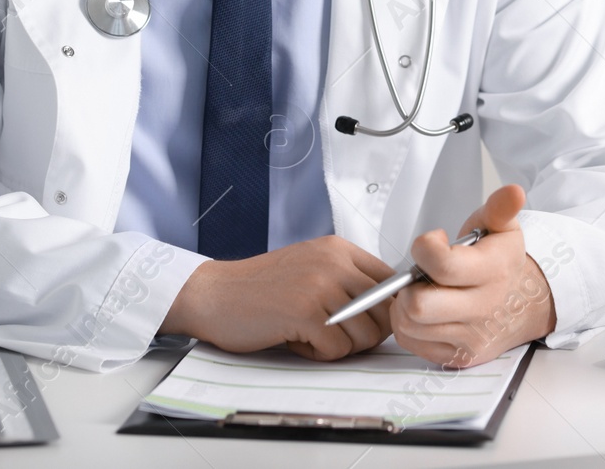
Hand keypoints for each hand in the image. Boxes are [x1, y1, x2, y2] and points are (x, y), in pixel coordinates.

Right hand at [161, 235, 395, 360]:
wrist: (213, 294)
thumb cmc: (260, 288)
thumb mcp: (311, 267)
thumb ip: (348, 280)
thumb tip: (389, 311)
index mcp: (339, 249)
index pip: (392, 283)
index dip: (383, 312)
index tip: (363, 322)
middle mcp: (334, 262)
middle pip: (385, 312)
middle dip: (365, 334)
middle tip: (334, 335)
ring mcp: (320, 285)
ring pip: (366, 335)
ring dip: (341, 347)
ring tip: (310, 334)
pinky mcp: (305, 312)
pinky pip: (338, 349)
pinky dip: (319, 354)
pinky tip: (296, 340)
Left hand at [391, 184, 556, 367]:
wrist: (526, 303)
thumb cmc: (502, 262)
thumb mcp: (503, 228)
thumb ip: (501, 207)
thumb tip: (514, 192)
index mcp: (494, 271)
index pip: (440, 265)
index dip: (425, 247)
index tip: (434, 241)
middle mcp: (483, 309)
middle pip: (419, 305)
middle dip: (409, 285)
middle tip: (422, 275)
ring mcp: (471, 337)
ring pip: (410, 325)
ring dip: (406, 305)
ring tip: (424, 291)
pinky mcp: (459, 357)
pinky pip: (412, 344)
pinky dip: (410, 326)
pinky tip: (427, 312)